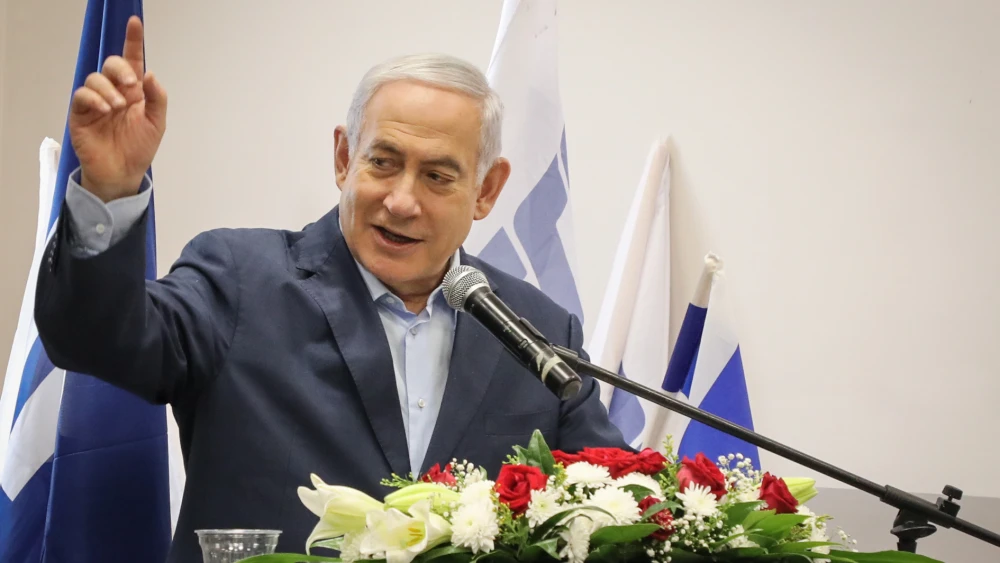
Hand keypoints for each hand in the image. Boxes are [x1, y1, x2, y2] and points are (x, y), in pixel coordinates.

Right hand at [69, 15, 166, 202]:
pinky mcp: (81, 113)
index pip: (133, 61)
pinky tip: (105, 109)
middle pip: (112, 64)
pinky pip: (82, 95)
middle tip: (132, 86)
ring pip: (95, 78)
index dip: (133, 41)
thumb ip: (157, 99)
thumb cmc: (139, 147)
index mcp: (134, 91)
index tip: (135, 23)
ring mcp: (96, 101)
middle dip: (121, 69)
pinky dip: (94, 98)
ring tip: (119, 106)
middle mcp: (115, 91)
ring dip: (109, 89)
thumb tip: (150, 74)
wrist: (123, 172)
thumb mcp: (157, 123)